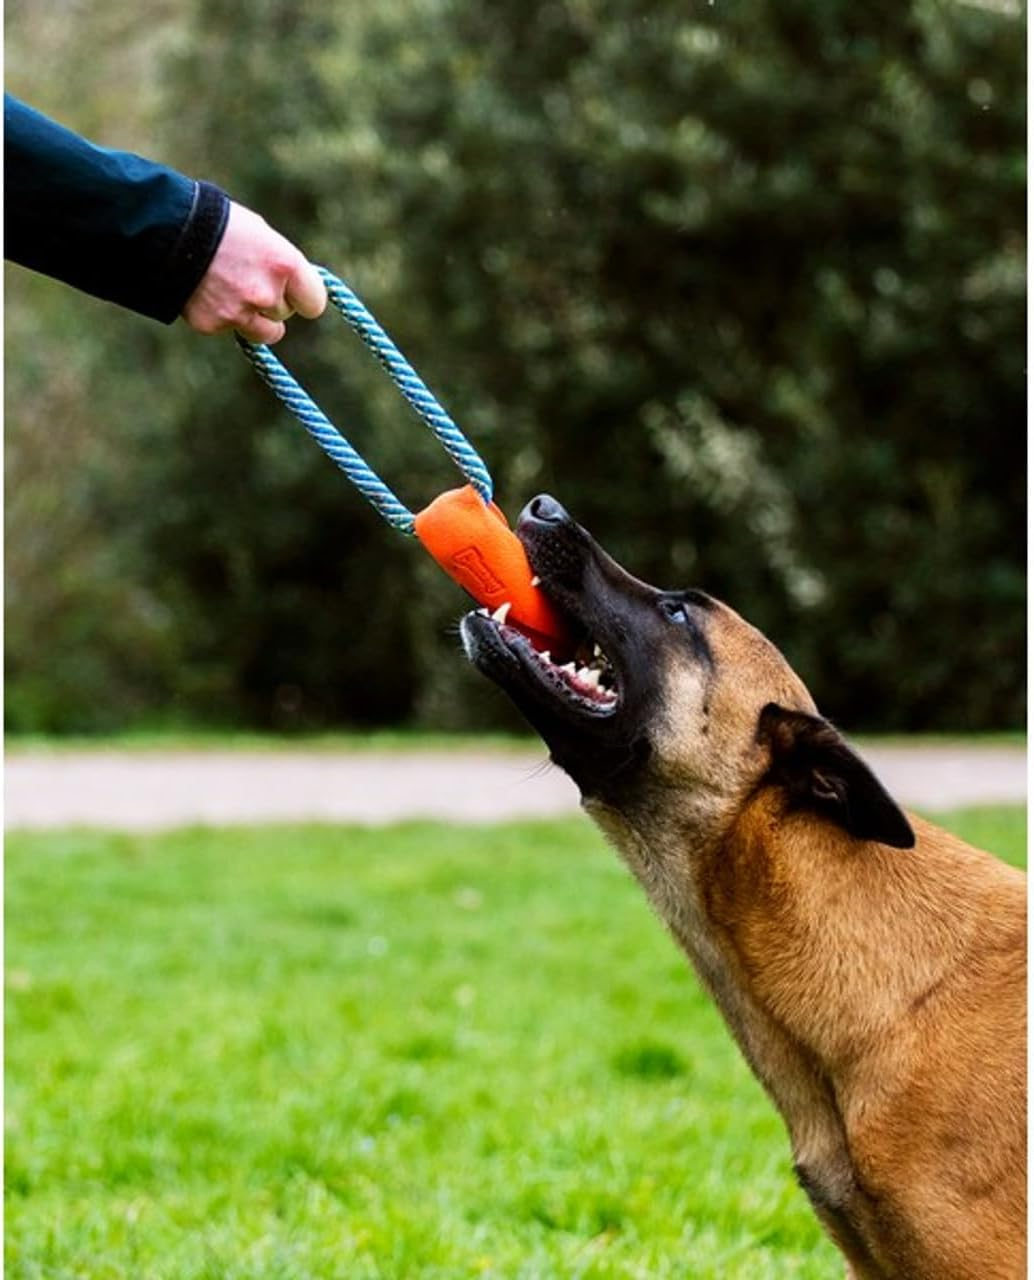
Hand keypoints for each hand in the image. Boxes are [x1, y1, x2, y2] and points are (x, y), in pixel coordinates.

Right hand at [181, 201, 326, 342]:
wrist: (165, 229)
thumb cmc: (216, 223)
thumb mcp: (259, 234)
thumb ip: (279, 264)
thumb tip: (293, 285)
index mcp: (284, 265)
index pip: (314, 303)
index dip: (304, 298)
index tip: (296, 295)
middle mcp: (266, 294)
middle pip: (284, 314)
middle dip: (272, 303)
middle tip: (248, 279)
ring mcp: (239, 313)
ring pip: (263, 332)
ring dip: (253, 319)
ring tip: (231, 291)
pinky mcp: (213, 325)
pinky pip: (229, 328)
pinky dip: (220, 316)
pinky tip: (205, 291)